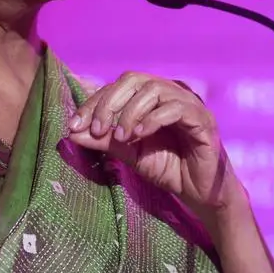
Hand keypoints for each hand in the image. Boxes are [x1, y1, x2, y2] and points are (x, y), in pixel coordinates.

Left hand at [67, 72, 235, 213]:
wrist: (200, 193)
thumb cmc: (168, 168)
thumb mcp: (129, 154)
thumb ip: (104, 140)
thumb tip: (70, 132)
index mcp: (152, 97)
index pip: (118, 86)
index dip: (94, 102)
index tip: (74, 125)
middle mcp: (171, 92)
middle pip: (134, 79)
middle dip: (109, 102)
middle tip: (97, 129)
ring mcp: (188, 103)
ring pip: (154, 89)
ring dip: (130, 112)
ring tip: (120, 136)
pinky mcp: (202, 119)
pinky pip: (175, 108)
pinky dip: (152, 119)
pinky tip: (139, 135)